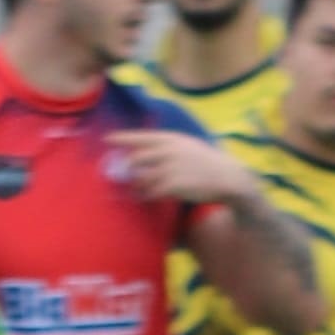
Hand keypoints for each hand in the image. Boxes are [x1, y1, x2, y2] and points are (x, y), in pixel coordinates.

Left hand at [107, 122, 247, 214]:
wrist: (227, 177)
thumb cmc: (208, 162)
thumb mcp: (189, 146)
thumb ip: (169, 146)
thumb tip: (148, 151)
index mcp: (172, 139)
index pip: (141, 136)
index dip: (122, 138)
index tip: (107, 139)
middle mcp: (168, 151)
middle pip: (136, 159)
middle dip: (126, 169)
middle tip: (121, 176)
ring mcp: (169, 168)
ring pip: (141, 178)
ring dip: (135, 185)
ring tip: (132, 190)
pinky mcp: (172, 186)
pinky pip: (150, 192)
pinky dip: (144, 196)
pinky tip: (143, 198)